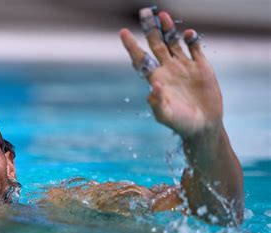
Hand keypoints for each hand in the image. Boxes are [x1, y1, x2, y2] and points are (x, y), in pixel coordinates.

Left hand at [120, 9, 222, 138]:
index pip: (141, 58)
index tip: (122, 32)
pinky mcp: (201, 67)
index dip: (132, 46)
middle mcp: (168, 69)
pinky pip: (194, 48)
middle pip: (156, 44)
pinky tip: (188, 34)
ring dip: (169, 29)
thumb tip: (153, 85)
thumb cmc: (180, 123)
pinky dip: (191, 40)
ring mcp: (184, 67)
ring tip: (163, 15)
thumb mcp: (165, 116)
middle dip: (150, 29)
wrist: (203, 126)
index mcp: (156, 78)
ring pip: (174, 42)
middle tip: (143, 12)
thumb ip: (157, 103)